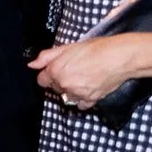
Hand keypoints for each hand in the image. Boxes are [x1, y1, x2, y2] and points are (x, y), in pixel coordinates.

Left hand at [29, 34, 145, 110]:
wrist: (119, 57)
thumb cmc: (96, 48)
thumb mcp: (68, 47)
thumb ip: (46, 56)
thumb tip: (32, 65)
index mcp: (55, 70)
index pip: (42, 80)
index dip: (49, 75)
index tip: (58, 70)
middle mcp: (64, 84)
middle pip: (55, 88)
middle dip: (62, 81)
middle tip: (76, 71)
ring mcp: (77, 93)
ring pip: (67, 97)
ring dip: (72, 91)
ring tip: (84, 79)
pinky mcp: (90, 100)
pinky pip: (81, 104)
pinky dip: (84, 99)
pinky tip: (90, 88)